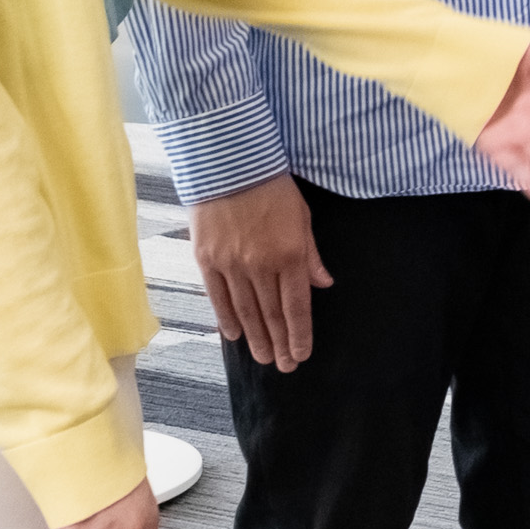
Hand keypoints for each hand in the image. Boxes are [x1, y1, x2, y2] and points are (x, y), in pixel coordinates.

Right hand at [191, 173, 328, 375]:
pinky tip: (234, 335)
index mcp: (290, 255)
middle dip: (280, 343)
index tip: (301, 355)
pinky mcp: (206, 259)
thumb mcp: (302, 218)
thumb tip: (323, 284)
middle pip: (272, 315)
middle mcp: (261, 265)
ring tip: (262, 357)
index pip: (297, 307)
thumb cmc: (272, 188)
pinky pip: (217, 297)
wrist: (229, 163)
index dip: (299, 335)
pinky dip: (226, 318)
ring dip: (256, 338)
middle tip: (284, 366)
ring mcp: (231, 264)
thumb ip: (311, 255)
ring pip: (245, 311)